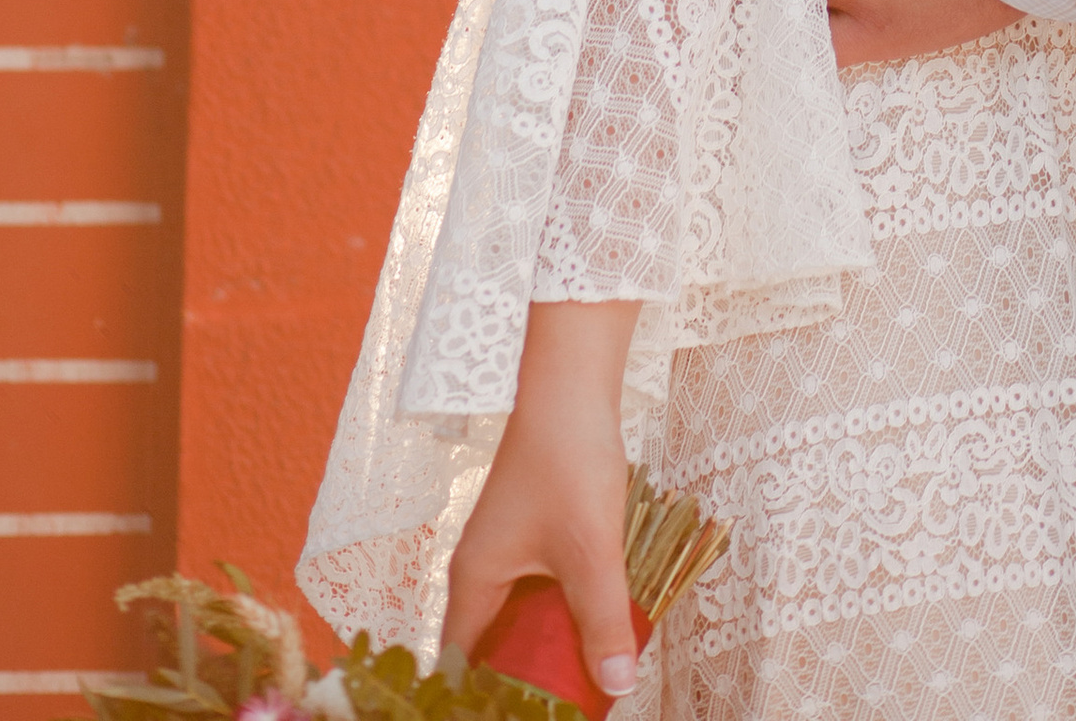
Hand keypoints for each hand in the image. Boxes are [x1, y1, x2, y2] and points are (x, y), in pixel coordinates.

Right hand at [443, 298, 641, 684]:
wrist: (573, 386)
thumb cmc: (569, 463)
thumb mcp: (589, 552)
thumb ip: (602, 621)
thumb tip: (615, 686)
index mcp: (473, 580)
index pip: (460, 663)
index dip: (482, 697)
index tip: (516, 714)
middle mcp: (479, 568)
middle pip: (489, 645)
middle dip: (520, 677)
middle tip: (555, 705)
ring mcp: (504, 548)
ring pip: (517, 617)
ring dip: (544, 644)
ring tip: (580, 677)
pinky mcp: (531, 530)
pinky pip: (535, 589)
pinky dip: (557, 612)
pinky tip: (592, 624)